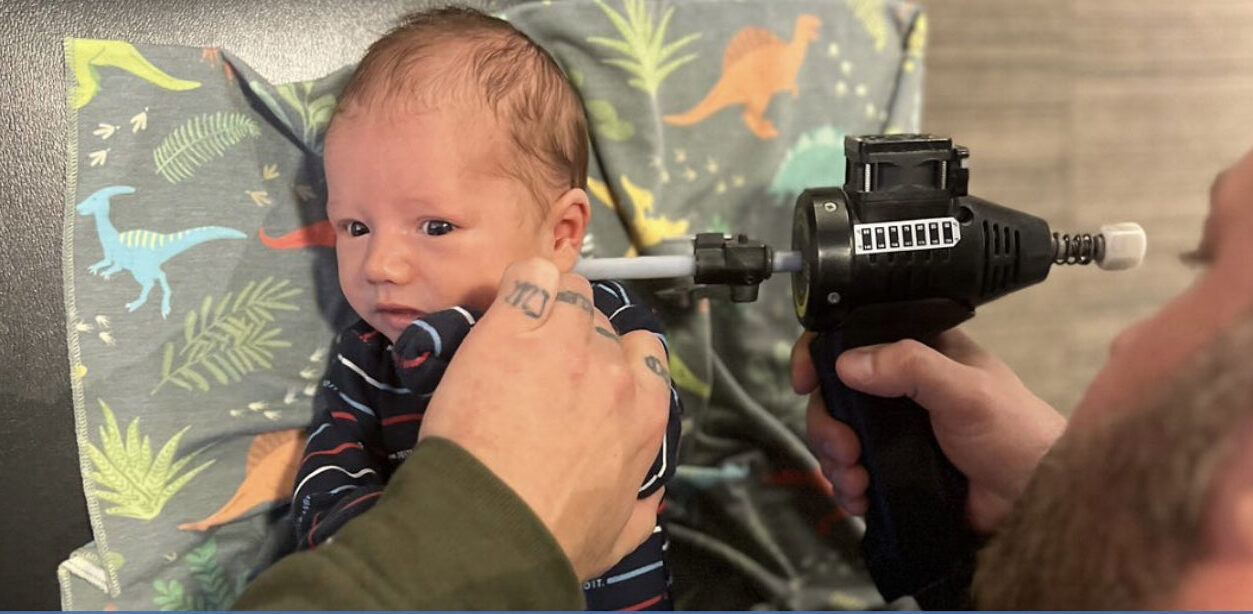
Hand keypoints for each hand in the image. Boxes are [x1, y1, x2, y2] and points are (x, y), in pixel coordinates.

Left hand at [420, 258, 670, 579]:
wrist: (489, 527)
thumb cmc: (549, 539)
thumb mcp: (618, 534)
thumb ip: (641, 506)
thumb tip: (649, 495)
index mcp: (645, 414)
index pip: (645, 352)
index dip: (614, 355)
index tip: (588, 367)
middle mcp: (613, 373)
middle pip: (601, 322)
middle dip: (575, 333)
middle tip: (540, 359)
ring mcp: (563, 346)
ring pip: (569, 290)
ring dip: (548, 302)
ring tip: (519, 325)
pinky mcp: (512, 331)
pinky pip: (529, 277)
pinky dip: (521, 282)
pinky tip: (507, 299)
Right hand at [791, 329, 1064, 532]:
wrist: (1035, 499)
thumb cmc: (1016, 433)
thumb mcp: (966, 390)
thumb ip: (911, 366)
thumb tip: (849, 363)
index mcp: (917, 354)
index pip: (853, 339)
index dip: (820, 356)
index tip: (805, 381)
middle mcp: (899, 389)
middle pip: (834, 396)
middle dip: (827, 426)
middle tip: (845, 451)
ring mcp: (894, 431)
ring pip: (836, 438)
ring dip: (834, 463)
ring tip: (856, 483)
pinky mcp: (893, 469)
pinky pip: (850, 474)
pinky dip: (846, 488)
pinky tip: (860, 499)